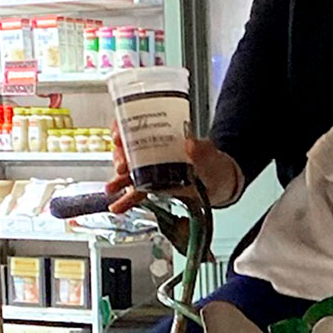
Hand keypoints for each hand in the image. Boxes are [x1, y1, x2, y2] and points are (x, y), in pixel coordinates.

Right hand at [106, 134, 244, 212]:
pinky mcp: (152, 188)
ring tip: (113, 187)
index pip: (135, 124)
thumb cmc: (213, 164)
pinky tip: (117, 207)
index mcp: (162, 135)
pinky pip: (135, 193)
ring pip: (127, 171)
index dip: (121, 127)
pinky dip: (125, 201)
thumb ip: (203, 151)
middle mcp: (151, 150)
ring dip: (117, 179)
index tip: (118, 135)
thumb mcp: (211, 156)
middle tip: (122, 165)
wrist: (219, 185)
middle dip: (119, 155)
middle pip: (126, 148)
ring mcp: (150, 170)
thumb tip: (192, 144)